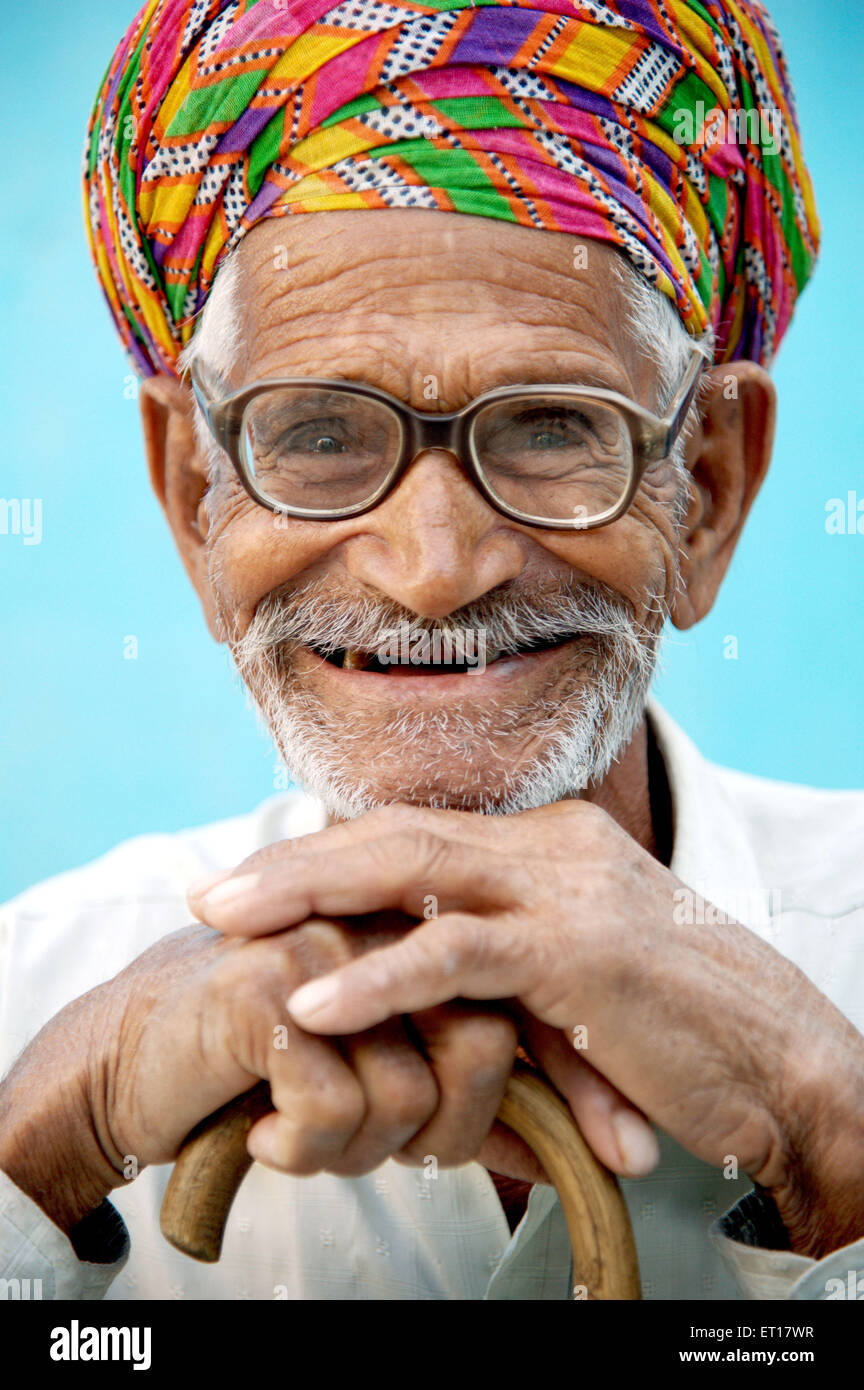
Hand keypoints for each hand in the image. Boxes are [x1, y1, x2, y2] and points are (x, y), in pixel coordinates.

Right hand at [0, 913, 530, 1230]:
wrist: (130, 1058)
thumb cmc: (273, 1068)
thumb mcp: (391, 1076)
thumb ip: (477, 1093)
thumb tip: (574, 1149)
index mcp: (427, 925)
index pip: (521, 1011)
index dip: (547, 1095)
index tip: (575, 1153)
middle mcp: (385, 918)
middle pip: (482, 1050)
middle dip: (445, 1138)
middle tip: (378, 1154)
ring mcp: (326, 943)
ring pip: (411, 1095)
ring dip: (360, 1154)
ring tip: (310, 1138)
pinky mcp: (264, 982)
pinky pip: (334, 1106)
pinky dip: (303, 1150)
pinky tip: (267, 1137)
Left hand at [191, 801, 863, 1257]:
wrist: (777, 1059)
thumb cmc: (671, 1028)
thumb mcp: (571, 974)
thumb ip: (498, 959)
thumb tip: (413, 983)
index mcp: (548, 846)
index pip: (415, 831)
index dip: (327, 855)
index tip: (255, 885)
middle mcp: (553, 849)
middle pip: (398, 833)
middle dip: (295, 862)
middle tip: (212, 895)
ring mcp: (568, 891)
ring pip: (416, 868)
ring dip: (312, 896)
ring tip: (232, 927)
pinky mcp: (580, 952)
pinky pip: (459, 955)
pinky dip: (380, 977)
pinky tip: (317, 1005)